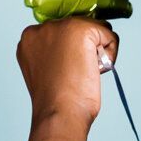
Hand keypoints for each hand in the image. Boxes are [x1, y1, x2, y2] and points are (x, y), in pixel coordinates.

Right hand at [17, 17, 117, 140]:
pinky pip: (109, 35)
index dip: (71, 52)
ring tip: (83, 72)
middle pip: (79, 27)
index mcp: (30, 38)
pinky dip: (110, 54)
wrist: (59, 113)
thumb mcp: (46, 69)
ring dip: (97, 51)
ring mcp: (61, 26)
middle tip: (74, 74)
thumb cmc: (55, 101)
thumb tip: (78, 46)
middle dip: (84, 49)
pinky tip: (95, 70)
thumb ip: (55, 53)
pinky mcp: (81, 30)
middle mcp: (43, 27)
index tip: (66, 71)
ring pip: (96, 29)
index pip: (63, 32)